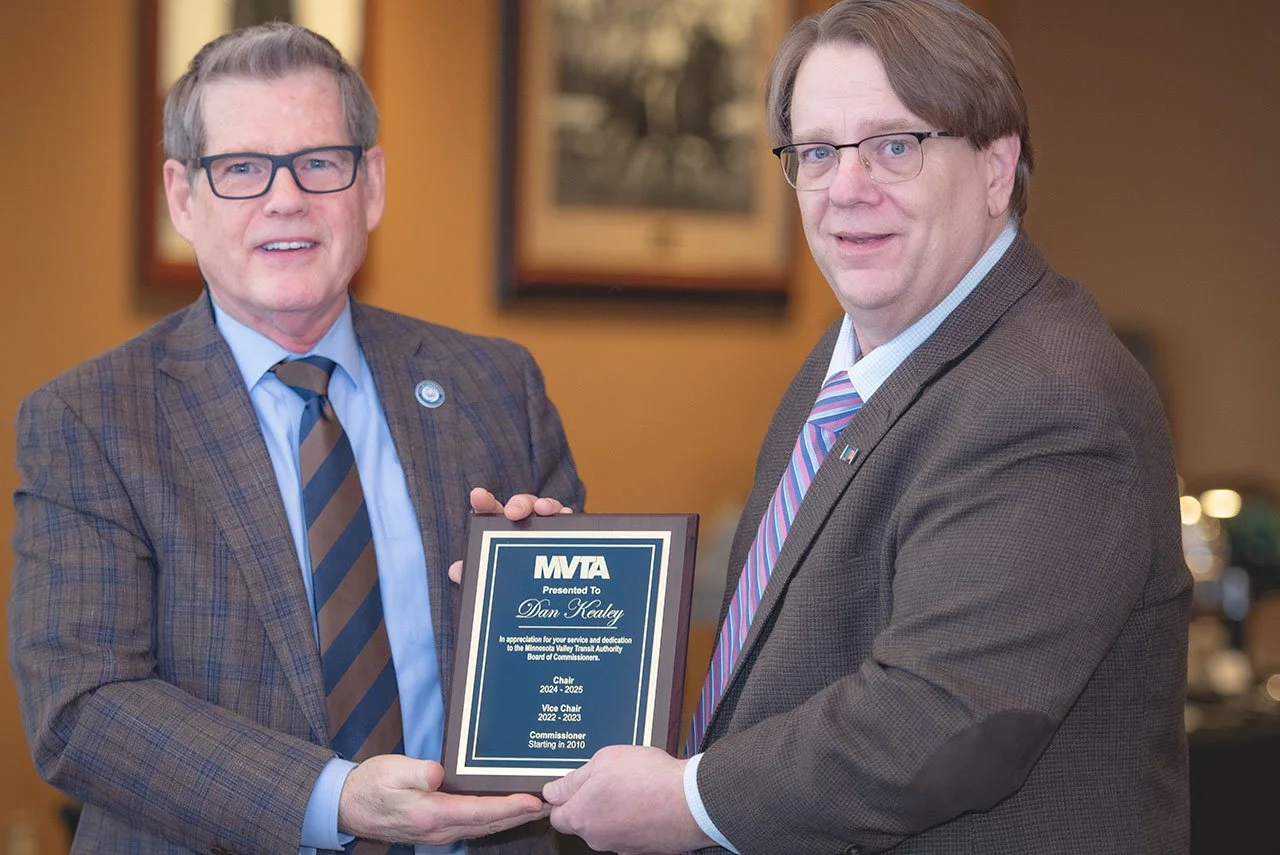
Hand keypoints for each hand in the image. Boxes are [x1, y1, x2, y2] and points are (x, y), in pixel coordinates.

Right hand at [337, 755, 548, 845]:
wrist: (349, 806)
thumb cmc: (371, 784)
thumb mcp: (390, 770)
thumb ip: (416, 772)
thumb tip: (438, 773)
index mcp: (431, 813)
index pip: (479, 811)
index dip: (509, 807)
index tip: (533, 801)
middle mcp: (440, 828)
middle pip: (489, 823)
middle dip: (520, 815)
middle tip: (549, 804)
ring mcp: (440, 832)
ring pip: (484, 827)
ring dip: (511, 818)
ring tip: (536, 808)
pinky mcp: (438, 828)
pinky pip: (474, 825)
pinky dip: (495, 818)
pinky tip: (507, 810)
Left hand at [449, 487, 572, 583]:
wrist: (546, 602)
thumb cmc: (514, 585)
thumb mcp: (492, 582)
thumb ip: (475, 573)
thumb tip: (456, 570)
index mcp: (502, 530)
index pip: (491, 511)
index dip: (484, 502)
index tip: (478, 496)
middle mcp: (525, 524)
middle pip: (522, 505)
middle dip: (519, 503)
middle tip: (513, 512)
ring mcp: (547, 528)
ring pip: (548, 508)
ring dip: (546, 504)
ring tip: (543, 509)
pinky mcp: (567, 535)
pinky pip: (568, 521)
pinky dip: (566, 515)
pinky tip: (565, 517)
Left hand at [543, 746, 712, 853]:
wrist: (690, 802)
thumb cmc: (649, 779)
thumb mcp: (603, 761)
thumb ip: (573, 778)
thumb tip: (554, 789)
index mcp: (580, 817)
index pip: (556, 813)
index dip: (564, 795)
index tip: (574, 784)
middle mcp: (596, 838)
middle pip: (582, 820)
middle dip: (590, 801)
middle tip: (609, 778)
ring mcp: (619, 846)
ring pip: (606, 826)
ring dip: (613, 809)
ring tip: (633, 786)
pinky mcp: (640, 849)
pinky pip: (628, 831)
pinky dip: (633, 818)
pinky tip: (646, 800)